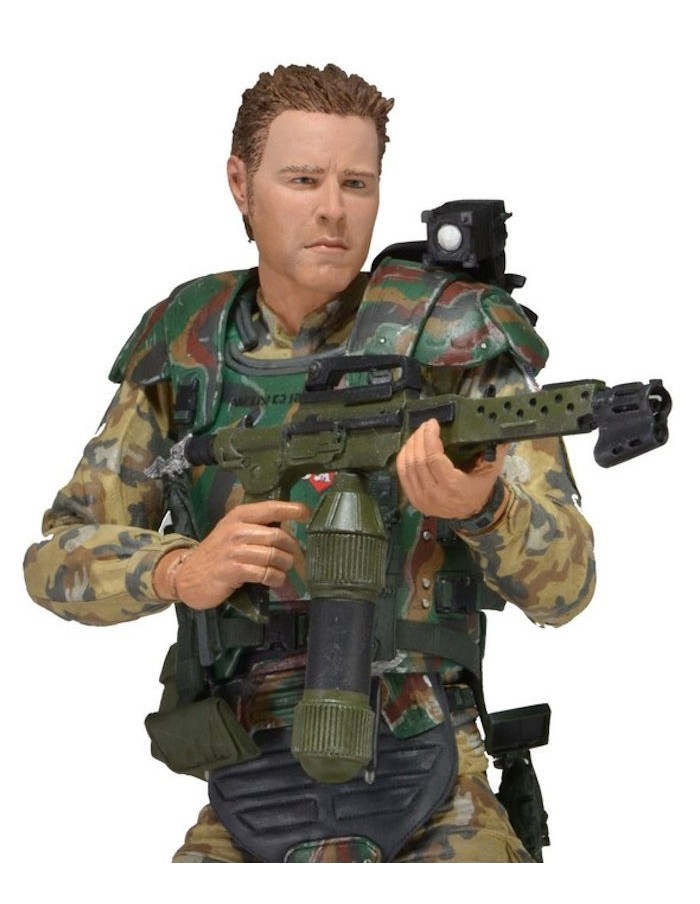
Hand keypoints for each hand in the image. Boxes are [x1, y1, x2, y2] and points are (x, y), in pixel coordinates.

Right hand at [154, 500, 309, 609]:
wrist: (187, 575)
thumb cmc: (217, 552)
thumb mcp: (234, 531)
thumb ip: (256, 526)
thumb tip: (288, 526)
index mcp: (239, 515)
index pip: (271, 508)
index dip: (292, 509)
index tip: (307, 513)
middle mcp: (237, 529)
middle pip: (278, 536)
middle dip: (291, 549)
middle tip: (294, 558)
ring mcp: (234, 550)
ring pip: (274, 556)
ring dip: (285, 566)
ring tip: (283, 571)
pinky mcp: (233, 570)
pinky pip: (265, 573)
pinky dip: (276, 578)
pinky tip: (274, 580)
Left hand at [396, 418, 507, 519]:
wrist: (470, 513)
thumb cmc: (479, 488)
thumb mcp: (491, 472)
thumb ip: (494, 452)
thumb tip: (498, 431)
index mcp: (452, 487)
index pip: (433, 458)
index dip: (429, 438)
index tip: (433, 423)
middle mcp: (433, 494)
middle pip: (418, 460)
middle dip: (419, 438)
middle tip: (425, 425)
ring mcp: (420, 498)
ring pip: (407, 466)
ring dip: (410, 445)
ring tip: (418, 433)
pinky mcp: (412, 499)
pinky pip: (401, 474)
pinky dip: (403, 456)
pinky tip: (410, 446)